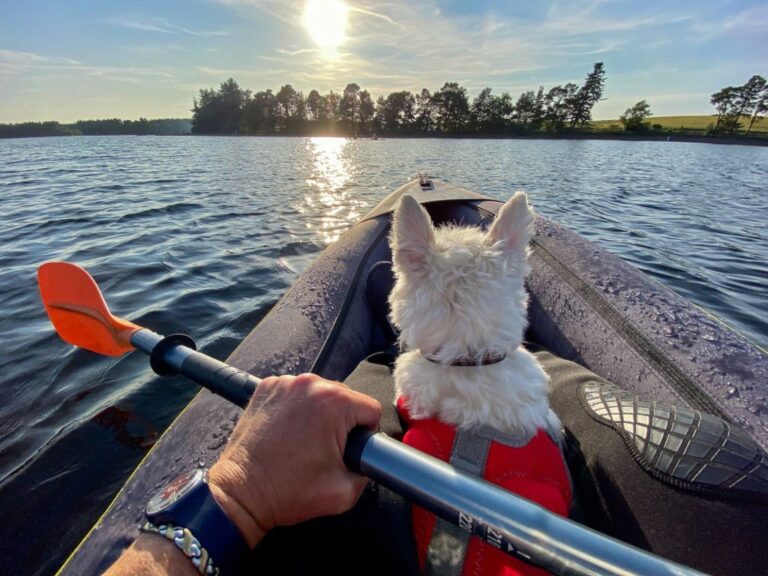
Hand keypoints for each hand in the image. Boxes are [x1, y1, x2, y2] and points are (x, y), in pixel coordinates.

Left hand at [208, 373, 380, 546]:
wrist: (242, 492)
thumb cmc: (289, 492)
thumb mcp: (345, 491)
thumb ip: (368, 469)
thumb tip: (368, 457)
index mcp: (333, 402)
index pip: (370, 408)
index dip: (366, 434)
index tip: (349, 450)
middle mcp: (310, 383)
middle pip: (346, 397)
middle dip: (343, 422)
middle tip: (325, 449)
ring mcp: (284, 382)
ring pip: (320, 393)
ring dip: (320, 413)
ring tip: (304, 440)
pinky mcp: (266, 387)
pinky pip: (296, 392)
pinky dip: (297, 407)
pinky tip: (289, 430)